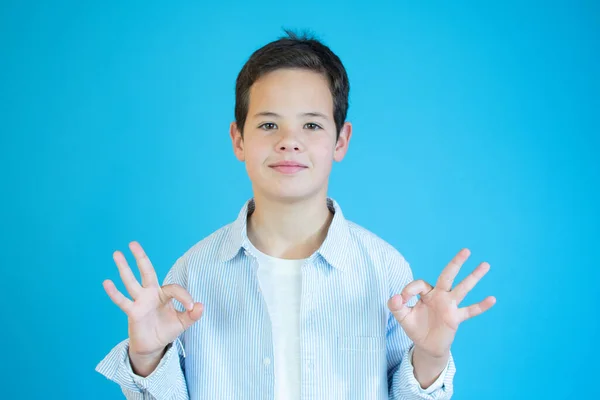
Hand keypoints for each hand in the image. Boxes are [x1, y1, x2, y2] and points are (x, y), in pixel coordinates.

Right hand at [102, 241, 203, 357]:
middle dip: (141, 258)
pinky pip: (122, 301)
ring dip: (124, 268)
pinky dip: (114, 293)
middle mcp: (151, 294)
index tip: (191, 308)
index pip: (174, 289)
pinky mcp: (133, 312)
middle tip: (133, 243)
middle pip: (146, 272)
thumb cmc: (167, 330)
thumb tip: (200, 306)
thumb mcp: (183, 323)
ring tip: (116, 253)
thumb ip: (193, 315)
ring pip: (131, 282)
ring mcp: (140, 302)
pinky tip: (107, 282)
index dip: (184, 297)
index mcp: (164, 294)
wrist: (153, 346)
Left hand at [387, 248, 495, 357]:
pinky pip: (470, 311)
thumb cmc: (415, 327)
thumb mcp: (402, 317)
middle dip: (456, 263)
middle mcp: (439, 295)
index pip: (420, 284)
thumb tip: (395, 297)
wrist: (426, 345)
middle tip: (466, 250)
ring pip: (462, 289)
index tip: (401, 300)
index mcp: (426, 293)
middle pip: (448, 276)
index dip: (408, 290)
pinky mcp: (455, 318)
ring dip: (474, 277)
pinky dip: (481, 306)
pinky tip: (492, 299)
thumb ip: (396, 306)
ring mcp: (449, 306)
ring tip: (485, 264)